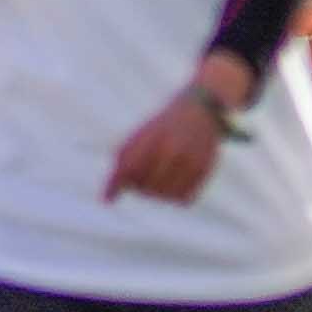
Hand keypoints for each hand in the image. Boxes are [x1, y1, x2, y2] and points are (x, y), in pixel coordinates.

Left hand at [103, 86, 228, 205]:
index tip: (125, 175)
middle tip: (144, 169)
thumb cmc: (160, 128)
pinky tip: (174, 179)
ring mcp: (190, 161)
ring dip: (157, 193)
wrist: (199, 111)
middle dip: (139, 184)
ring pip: (164, 196)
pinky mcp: (204, 171)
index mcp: (151, 138)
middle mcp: (172, 150)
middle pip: (145, 187)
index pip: (129, 170)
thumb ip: (120, 167)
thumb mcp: (136, 138)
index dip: (123, 178)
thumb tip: (106, 201)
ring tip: (159, 174)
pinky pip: (182, 199)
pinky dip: (175, 195)